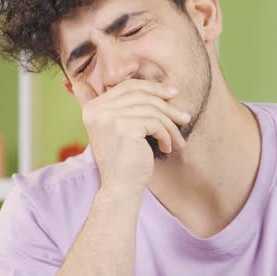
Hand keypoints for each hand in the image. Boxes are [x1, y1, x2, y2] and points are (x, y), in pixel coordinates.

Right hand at [79, 78, 188, 194]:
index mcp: (93, 107)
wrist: (120, 188)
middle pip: (141, 95)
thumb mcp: (121, 129)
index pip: (127, 87)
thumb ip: (129, 107)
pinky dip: (166, 135)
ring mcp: (109, 118)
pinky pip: (155, 123)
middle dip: (166, 105)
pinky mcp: (124, 128)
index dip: (152, 87)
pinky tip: (167, 147)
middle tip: (184, 116)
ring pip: (151, 110)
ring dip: (170, 125)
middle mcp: (97, 110)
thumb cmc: (125, 160)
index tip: (172, 93)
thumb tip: (164, 87)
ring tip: (178, 139)